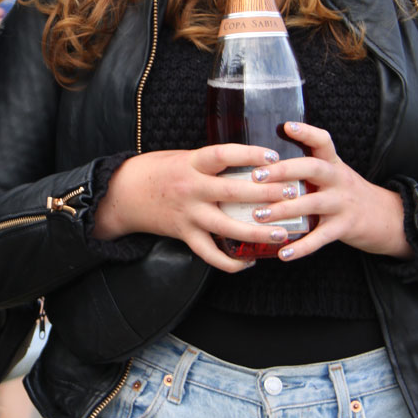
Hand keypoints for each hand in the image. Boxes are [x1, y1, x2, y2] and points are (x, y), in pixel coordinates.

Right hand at [93, 143, 306, 272]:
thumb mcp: (183, 157)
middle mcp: (191, 189)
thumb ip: (212, 162)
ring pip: (227, 228)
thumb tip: (248, 161)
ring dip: (258, 232)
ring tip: (284, 233)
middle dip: (267, 195)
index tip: (274, 156)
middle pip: (234, 193)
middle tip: (293, 194)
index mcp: (192, 163)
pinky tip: (250, 262)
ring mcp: (188, 214)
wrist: (123, 193)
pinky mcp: (184, 234)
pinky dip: (230, 263)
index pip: (224, 155)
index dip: (250, 155)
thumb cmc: (158, 170)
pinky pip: (210, 254)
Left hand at [249, 121, 412, 262]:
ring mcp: (343, 203)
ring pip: (312, 203)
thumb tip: (263, 165)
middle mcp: (338, 179)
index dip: (307, 132)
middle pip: (312, 168)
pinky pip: (321, 237)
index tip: (286, 126)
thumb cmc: (347, 194)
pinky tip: (282, 254)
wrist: (388, 218)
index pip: (323, 141)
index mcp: (333, 164)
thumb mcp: (333, 175)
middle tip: (256, 177)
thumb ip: (307, 170)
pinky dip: (301, 247)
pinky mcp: (345, 227)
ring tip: (258, 215)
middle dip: (283, 171)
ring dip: (283, 210)